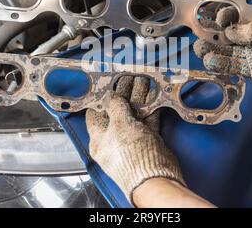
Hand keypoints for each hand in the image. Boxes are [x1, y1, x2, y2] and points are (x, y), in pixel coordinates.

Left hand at [86, 76, 184, 203]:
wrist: (155, 176)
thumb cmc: (131, 156)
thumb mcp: (119, 125)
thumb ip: (115, 107)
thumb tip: (110, 95)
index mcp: (100, 138)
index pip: (96, 113)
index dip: (101, 96)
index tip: (107, 81)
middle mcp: (114, 138)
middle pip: (117, 110)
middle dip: (123, 92)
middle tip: (128, 76)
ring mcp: (132, 139)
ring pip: (134, 113)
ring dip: (138, 96)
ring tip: (141, 79)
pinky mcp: (148, 140)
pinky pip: (148, 119)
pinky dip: (151, 107)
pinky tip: (153, 95)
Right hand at [194, 12, 251, 95]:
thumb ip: (251, 30)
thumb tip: (230, 31)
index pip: (238, 20)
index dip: (225, 20)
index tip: (214, 19)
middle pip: (230, 37)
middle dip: (214, 37)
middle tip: (200, 36)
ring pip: (230, 53)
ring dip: (214, 51)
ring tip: (200, 50)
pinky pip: (235, 67)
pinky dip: (222, 65)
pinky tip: (211, 61)